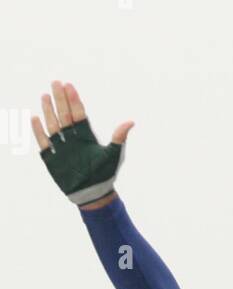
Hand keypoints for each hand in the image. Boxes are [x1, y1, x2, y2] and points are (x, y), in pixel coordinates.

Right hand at [33, 80, 132, 206]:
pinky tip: (35, 118)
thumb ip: (119, 137)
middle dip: (60, 99)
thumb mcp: (114, 155)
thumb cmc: (106, 175)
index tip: (70, 86)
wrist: (95, 196)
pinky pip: (44, 143)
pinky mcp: (53, 159)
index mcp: (87, 137)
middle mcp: (74, 140)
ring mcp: (63, 149)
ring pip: (54, 126)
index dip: (74, 100)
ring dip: (49, 111)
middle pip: (65, 116)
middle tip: (56, 82)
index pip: (79, 114)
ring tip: (45, 95)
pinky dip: (39, 132)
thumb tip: (131, 121)